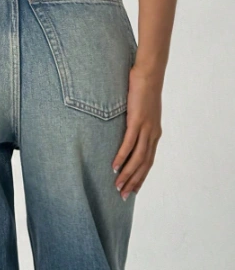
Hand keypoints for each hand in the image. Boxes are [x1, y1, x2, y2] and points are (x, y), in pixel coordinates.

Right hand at [112, 64, 162, 199]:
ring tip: (117, 185)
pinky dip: (122, 157)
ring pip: (137, 158)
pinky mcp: (137, 120)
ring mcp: (146, 128)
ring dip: (127, 174)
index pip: (149, 162)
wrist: (149, 73)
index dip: (141, 177)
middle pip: (144, 165)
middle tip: (123, 196)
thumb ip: (137, 122)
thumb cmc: (143, 89)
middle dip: (133, 182)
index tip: (133, 190)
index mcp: (155, 133)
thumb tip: (127, 130)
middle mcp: (153, 134)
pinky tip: (114, 166)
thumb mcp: (142, 110)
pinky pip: (129, 143)